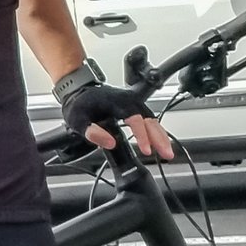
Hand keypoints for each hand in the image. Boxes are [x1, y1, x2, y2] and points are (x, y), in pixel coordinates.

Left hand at [59, 83, 174, 160]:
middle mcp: (128, 100)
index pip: (134, 118)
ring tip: (167, 152)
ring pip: (152, 119)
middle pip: (149, 118)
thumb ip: (93, 132)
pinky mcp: (134, 107)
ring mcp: (133, 103)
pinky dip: (156, 132)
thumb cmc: (79, 105)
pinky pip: (149, 119)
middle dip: (159, 137)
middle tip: (167, 154)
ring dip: (160, 136)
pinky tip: (160, 143)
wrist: (78, 91)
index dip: (142, 135)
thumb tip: (111, 143)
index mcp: (116, 102)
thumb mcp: (78, 120)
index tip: (146, 150)